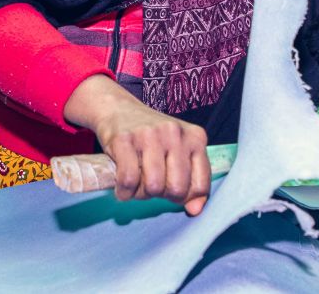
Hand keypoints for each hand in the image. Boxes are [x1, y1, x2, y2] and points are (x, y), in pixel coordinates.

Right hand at [64, 75, 210, 215]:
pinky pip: (128, 180)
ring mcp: (149, 134)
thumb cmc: (152, 137)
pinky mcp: (124, 139)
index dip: (184, 197)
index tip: (171, 190)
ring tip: (136, 182)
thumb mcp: (178, 153)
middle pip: (176, 189)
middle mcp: (175, 133)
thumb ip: (191, 181)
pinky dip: (124, 191)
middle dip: (161, 195)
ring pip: (153, 186)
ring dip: (141, 194)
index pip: (200, 185)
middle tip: (151, 185)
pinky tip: (122, 186)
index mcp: (195, 137)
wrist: (118, 108)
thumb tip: (195, 210)